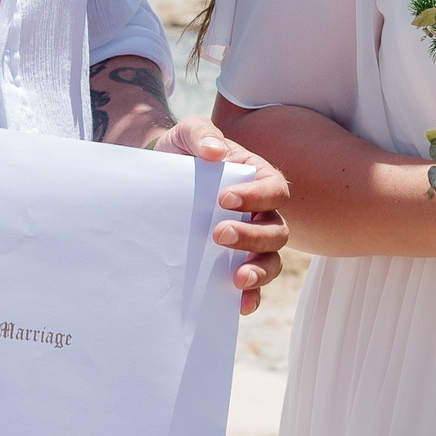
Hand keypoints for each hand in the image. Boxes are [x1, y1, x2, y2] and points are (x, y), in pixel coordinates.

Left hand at [152, 116, 290, 315]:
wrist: (158, 177)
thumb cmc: (181, 151)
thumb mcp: (187, 132)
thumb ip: (201, 133)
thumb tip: (214, 151)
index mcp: (257, 179)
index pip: (274, 189)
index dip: (257, 196)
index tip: (225, 199)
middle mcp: (260, 213)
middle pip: (277, 230)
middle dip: (252, 236)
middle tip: (218, 234)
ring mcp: (248, 241)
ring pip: (272, 259)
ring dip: (259, 270)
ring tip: (237, 277)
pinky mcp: (232, 263)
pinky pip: (253, 285)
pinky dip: (252, 296)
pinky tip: (238, 303)